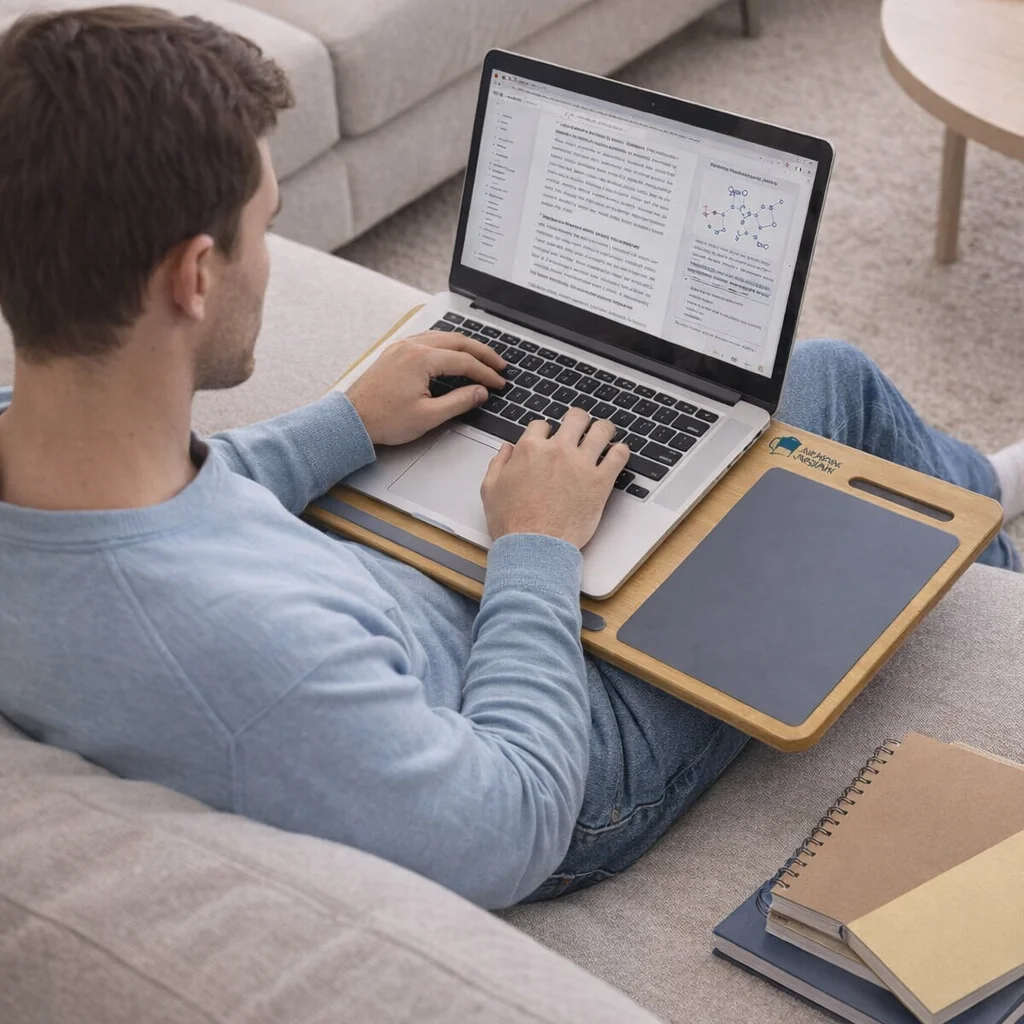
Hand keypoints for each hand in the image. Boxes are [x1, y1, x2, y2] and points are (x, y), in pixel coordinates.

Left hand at [346, 330, 505, 445]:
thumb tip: (480, 392)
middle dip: (482, 352)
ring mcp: (402, 346)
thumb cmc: (385, 419)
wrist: (353, 420)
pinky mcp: (395, 352)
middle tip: (499, 365)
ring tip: (481, 357)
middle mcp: (413, 346)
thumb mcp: (429, 416)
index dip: (485, 373)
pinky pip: (427, 339)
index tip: (498, 382)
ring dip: (465, 345)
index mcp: (422, 359)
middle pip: (457, 341)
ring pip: (442, 336)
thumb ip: (459, 401)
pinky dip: (446, 344)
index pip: (464, 361)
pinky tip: (452, 352)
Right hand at [481, 409, 630, 548]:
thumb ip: (498, 463)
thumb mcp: (490, 489)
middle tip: (582, 427)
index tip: (550, 437)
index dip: (546, 430)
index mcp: (530, 449)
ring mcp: (581, 464)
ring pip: (601, 430)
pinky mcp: (600, 482)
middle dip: (578, 420)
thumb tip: (507, 449)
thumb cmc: (513, 523)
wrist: (533, 546)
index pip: (542, 424)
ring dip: (604, 429)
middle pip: (575, 418)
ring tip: (605, 433)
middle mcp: (557, 451)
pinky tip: (619, 453)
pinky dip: (621, 451)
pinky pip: (619, 455)